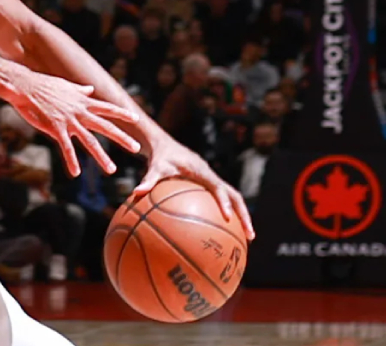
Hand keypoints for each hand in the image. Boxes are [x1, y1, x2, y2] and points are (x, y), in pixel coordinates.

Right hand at [6, 72, 141, 176]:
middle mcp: (80, 112)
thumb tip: (90, 89)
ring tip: (112, 169)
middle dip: (122, 138)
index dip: (122, 114)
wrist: (26, 86)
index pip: (107, 108)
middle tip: (137, 147)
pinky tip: (76, 173)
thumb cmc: (43, 85)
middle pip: (105, 127)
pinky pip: (66, 148)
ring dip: (102, 157)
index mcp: (83, 102)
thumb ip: (80, 91)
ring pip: (90, 141)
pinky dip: (71, 161)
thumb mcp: (65, 86)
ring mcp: (69, 122)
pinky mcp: (56, 129)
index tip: (136, 119)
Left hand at [135, 135, 254, 239]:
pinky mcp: (210, 185)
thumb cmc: (160, 157)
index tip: (228, 218)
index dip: (224, 201)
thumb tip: (136, 192)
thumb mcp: (154, 167)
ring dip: (241, 217)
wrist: (165, 145)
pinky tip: (222, 234)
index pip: (218, 187)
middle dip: (244, 215)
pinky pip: (222, 201)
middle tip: (250, 236)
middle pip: (235, 196)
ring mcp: (213, 181)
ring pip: (233, 199)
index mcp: (202, 171)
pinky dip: (226, 214)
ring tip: (246, 239)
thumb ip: (148, 179)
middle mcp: (211, 176)